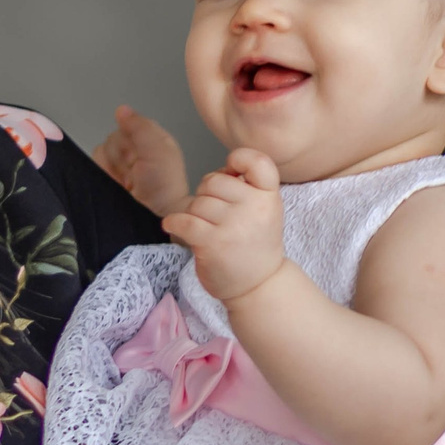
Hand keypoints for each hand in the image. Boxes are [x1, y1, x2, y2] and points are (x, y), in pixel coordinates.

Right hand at [96, 104, 189, 215]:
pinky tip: (119, 184)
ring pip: (103, 151)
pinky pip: (95, 164)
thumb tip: (121, 110)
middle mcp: (136, 149)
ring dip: (115, 167)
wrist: (156, 216)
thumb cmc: (165, 187)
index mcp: (151, 138)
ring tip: (129, 181)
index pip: (129, 123)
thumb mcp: (159, 149)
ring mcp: (121, 164)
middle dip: (122, 155)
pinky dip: (106, 174)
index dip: (131, 138)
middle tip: (136, 171)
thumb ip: (140, 126)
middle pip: (114, 137)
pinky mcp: (108, 176)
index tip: (139, 153)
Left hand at [161, 149, 285, 302]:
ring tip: (205, 227)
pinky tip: (174, 225)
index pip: (259, 162)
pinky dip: (173, 222)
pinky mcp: (212, 243)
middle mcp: (255, 208)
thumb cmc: (254, 244)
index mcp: (270, 196)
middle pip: (214, 180)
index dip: (240, 158)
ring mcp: (234, 226)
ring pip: (197, 202)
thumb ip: (248, 186)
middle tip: (214, 213)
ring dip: (194, 213)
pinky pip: (183, 220)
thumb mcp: (264, 210)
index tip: (232, 169)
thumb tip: (223, 168)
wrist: (258, 286)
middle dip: (207, 193)